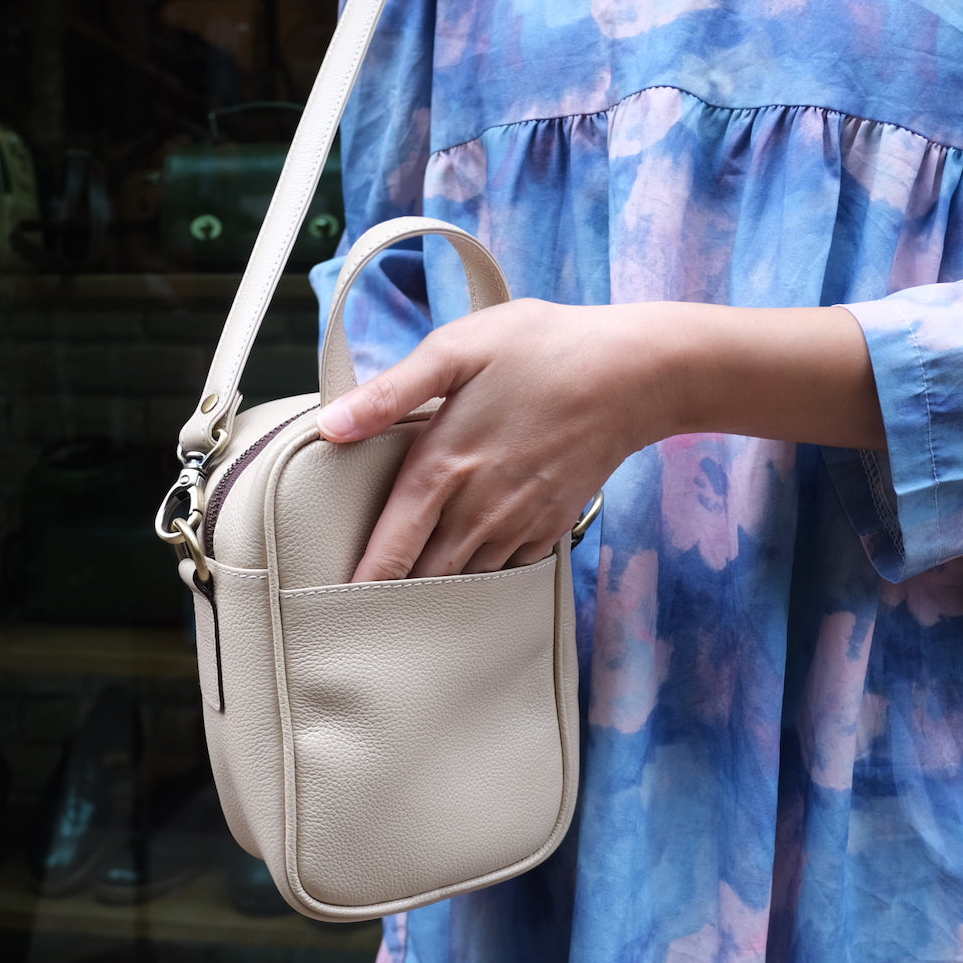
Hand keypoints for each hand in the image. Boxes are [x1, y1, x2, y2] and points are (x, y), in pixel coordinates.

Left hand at [316, 298, 668, 581]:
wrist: (632, 375)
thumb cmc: (540, 350)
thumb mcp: (458, 350)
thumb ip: (390, 392)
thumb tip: (329, 425)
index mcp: (443, 469)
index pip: (390, 549)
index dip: (362, 583)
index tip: (335, 606)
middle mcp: (478, 511)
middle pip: (424, 579)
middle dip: (393, 598)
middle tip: (364, 612)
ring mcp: (518, 525)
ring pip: (465, 580)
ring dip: (436, 593)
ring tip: (408, 602)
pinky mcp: (548, 527)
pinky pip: (505, 571)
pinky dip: (481, 578)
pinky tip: (468, 569)